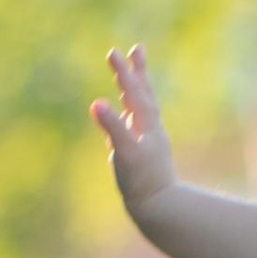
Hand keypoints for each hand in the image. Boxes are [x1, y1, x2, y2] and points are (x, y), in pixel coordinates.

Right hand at [91, 45, 175, 219]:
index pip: (133, 92)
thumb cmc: (141, 181)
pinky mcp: (143, 153)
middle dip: (137, 72)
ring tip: (136, 73)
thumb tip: (96, 103)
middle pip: (144, 94)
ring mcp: (147, 140)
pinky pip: (138, 126)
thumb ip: (111, 126)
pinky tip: (130, 115)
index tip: (114, 52)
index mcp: (145, 125)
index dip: (123, 72)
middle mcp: (149, 129)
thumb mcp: (124, 152)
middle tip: (136, 49)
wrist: (160, 207)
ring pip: (143, 108)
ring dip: (139, 89)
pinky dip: (134, 113)